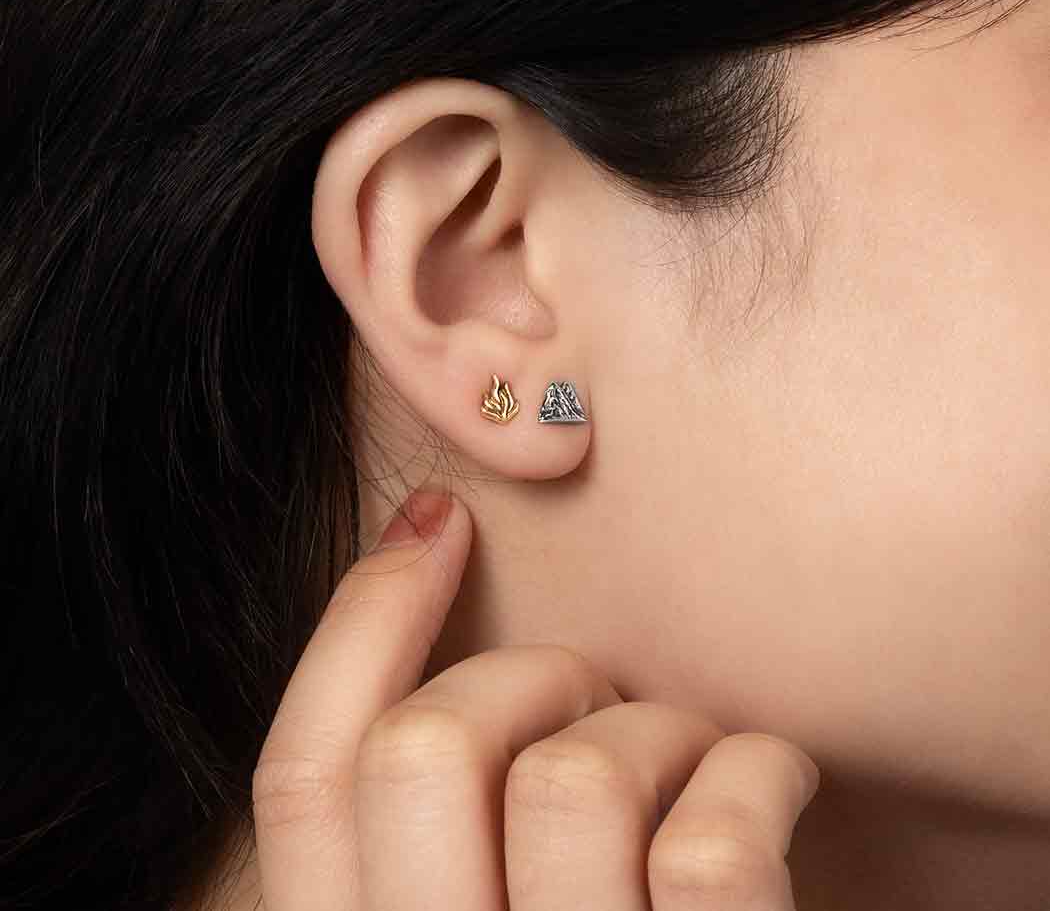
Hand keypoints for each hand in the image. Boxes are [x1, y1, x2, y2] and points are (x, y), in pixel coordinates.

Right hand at [251, 490, 820, 909]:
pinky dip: (757, 776)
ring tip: (697, 747)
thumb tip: (427, 596)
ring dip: (655, 727)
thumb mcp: (482, 889)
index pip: (298, 777)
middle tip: (598, 686)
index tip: (437, 517)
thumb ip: (432, 812)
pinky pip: (711, 856)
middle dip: (527, 672)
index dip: (361, 618)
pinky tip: (775, 777)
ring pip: (571, 782)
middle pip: (420, 752)